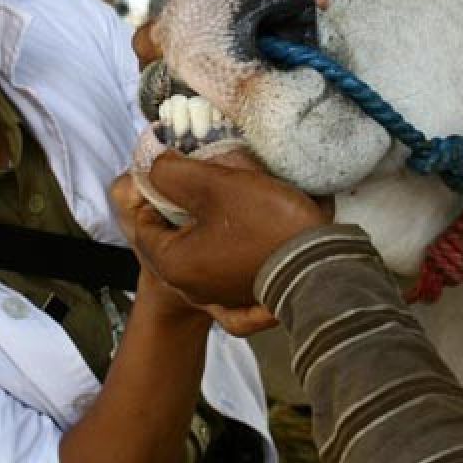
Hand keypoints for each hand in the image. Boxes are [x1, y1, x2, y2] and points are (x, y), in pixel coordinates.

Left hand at [113, 149, 329, 308]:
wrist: (320, 263)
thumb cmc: (263, 223)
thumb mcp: (214, 185)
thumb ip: (172, 172)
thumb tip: (156, 167)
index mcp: (172, 264)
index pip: (142, 221)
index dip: (153, 190)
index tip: (173, 168)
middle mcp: (188, 287)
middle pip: (171, 234)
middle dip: (181, 204)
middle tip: (200, 178)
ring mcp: (217, 294)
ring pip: (197, 247)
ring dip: (205, 221)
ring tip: (223, 193)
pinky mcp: (243, 294)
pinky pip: (222, 262)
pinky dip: (224, 241)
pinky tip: (241, 220)